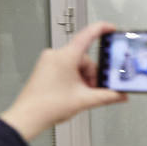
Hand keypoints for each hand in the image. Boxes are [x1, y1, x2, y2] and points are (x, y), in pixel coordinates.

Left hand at [0, 21, 124, 141]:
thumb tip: (119, 95)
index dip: (102, 29)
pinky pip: (66, 68)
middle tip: (92, 90)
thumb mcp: (84, 100)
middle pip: (84, 58)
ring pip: (76, 65)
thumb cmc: (46, 106)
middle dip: (92, 75)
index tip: (111, 28)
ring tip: (80, 95)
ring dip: (83, 79)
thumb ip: (106, 96)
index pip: (87, 35)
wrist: (27, 117)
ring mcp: (48, 62)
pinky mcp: (45, 69)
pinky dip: (74, 78)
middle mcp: (55, 55)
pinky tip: (73, 92)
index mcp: (65, 57)